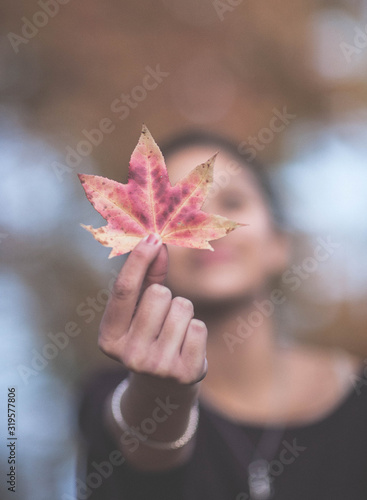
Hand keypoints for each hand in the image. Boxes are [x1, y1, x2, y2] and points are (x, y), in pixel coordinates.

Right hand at [98, 233, 207, 385]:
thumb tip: (157, 242)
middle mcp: (129, 355)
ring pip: (183, 308)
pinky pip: (199, 327)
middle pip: (159, 294)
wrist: (163, 387)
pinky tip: (186, 346)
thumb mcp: (140, 310)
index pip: (123, 291)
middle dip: (167, 298)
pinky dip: (196, 330)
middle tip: (163, 318)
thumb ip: (147, 276)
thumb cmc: (150, 335)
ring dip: (183, 314)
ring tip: (175, 333)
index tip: (152, 237)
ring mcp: (157, 367)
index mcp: (109, 337)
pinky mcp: (185, 374)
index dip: (138, 260)